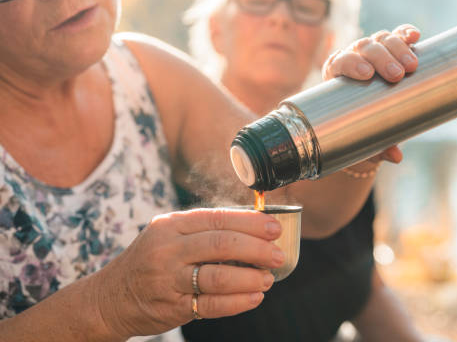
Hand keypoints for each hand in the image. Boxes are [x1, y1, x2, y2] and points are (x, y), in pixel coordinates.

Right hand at [93, 208, 283, 338]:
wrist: (111, 297)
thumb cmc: (151, 260)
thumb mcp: (169, 235)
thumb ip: (204, 230)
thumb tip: (254, 226)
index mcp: (171, 224)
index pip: (218, 218)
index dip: (251, 222)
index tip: (274, 228)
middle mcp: (168, 249)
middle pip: (221, 245)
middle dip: (256, 249)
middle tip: (278, 255)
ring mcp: (168, 279)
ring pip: (218, 277)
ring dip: (250, 278)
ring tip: (268, 278)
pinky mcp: (172, 307)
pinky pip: (211, 304)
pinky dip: (237, 302)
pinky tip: (254, 298)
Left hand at [322, 24, 420, 163]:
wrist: (367, 112)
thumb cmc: (358, 125)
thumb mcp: (365, 137)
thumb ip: (377, 147)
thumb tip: (397, 156)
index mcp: (336, 74)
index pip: (340, 61)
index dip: (351, 64)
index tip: (366, 74)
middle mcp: (353, 57)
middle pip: (364, 48)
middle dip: (381, 58)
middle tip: (396, 75)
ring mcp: (372, 50)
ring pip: (382, 39)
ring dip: (397, 48)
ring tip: (412, 65)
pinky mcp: (391, 47)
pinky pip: (397, 35)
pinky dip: (405, 34)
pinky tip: (415, 36)